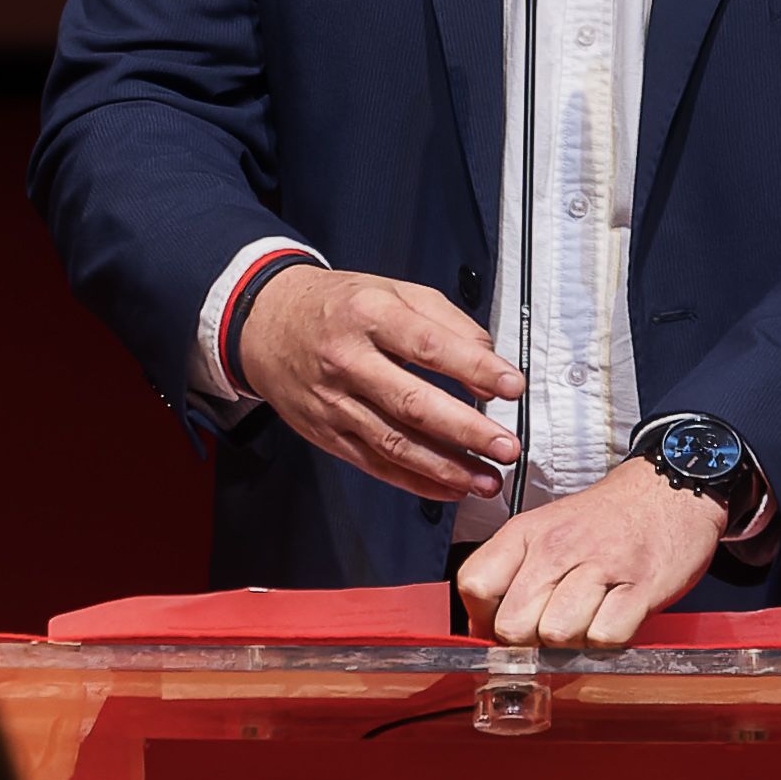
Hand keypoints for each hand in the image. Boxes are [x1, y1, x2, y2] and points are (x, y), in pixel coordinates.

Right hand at [237, 266, 521, 500]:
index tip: (513, 386)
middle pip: (413, 403)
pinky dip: (416, 481)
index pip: (429, 346)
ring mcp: (334, 403)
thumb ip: (448, 324)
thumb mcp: (395, 291)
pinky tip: (450, 488)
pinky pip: (376, 464)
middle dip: (466, 430)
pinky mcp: (327, 435)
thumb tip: (488, 368)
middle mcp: (348, 361)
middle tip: (506, 447)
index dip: (475, 368)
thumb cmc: (340, 305)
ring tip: (486, 480)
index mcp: (369, 315)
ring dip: (446, 468)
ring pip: (395, 444)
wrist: (267, 324)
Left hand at [456, 458, 725, 648]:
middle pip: (512, 626)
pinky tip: (615, 616)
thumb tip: (486, 631)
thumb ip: (512, 574)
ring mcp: (601, 566)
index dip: (484, 619)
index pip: (474, 585)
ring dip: (571, 641)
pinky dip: (608, 641)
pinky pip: (605, 638)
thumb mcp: (545, 530)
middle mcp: (558, 546)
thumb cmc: (604, 522)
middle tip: (553, 625)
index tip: (504, 624)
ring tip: (588, 617)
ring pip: (556, 635)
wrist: (668, 490)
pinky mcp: (642, 587)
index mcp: (527, 532)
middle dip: (530, 640)